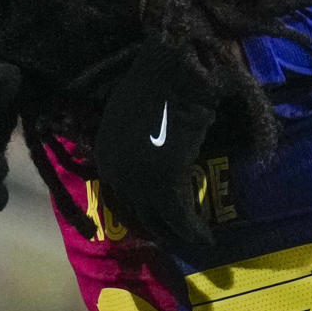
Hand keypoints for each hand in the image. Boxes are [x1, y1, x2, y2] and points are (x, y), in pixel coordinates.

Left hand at [93, 41, 217, 249]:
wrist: (174, 67)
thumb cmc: (160, 79)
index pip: (120, 191)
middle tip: (176, 237)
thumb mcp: (135, 110)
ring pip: (159, 218)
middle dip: (157, 226)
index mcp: (104, 151)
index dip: (141, 207)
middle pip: (136, 210)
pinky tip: (207, 239)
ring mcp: (137, 179)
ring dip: (178, 234)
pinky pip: (180, 216)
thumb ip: (138, 138)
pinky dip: (194, 231)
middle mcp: (114, 170)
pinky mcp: (164, 183)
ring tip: (196, 242)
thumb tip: (154, 151)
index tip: (157, 218)